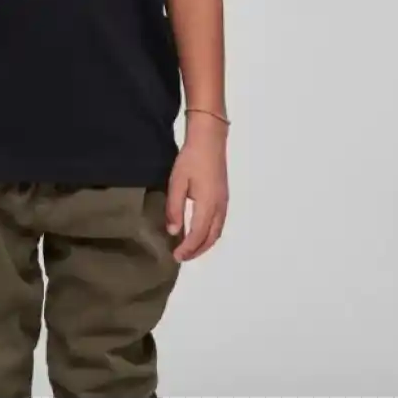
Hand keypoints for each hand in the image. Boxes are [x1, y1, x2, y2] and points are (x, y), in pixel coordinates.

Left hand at [166, 118, 228, 261]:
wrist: (209, 140)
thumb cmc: (191, 159)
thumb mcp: (177, 182)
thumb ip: (174, 208)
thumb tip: (173, 231)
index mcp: (208, 205)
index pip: (198, 235)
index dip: (188, 248)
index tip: (176, 256)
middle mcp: (220, 207)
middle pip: (211, 237)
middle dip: (197, 250)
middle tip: (182, 256)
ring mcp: (224, 202)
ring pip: (217, 231)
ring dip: (205, 243)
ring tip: (190, 248)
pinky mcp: (224, 196)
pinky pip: (219, 223)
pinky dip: (210, 233)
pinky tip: (200, 231)